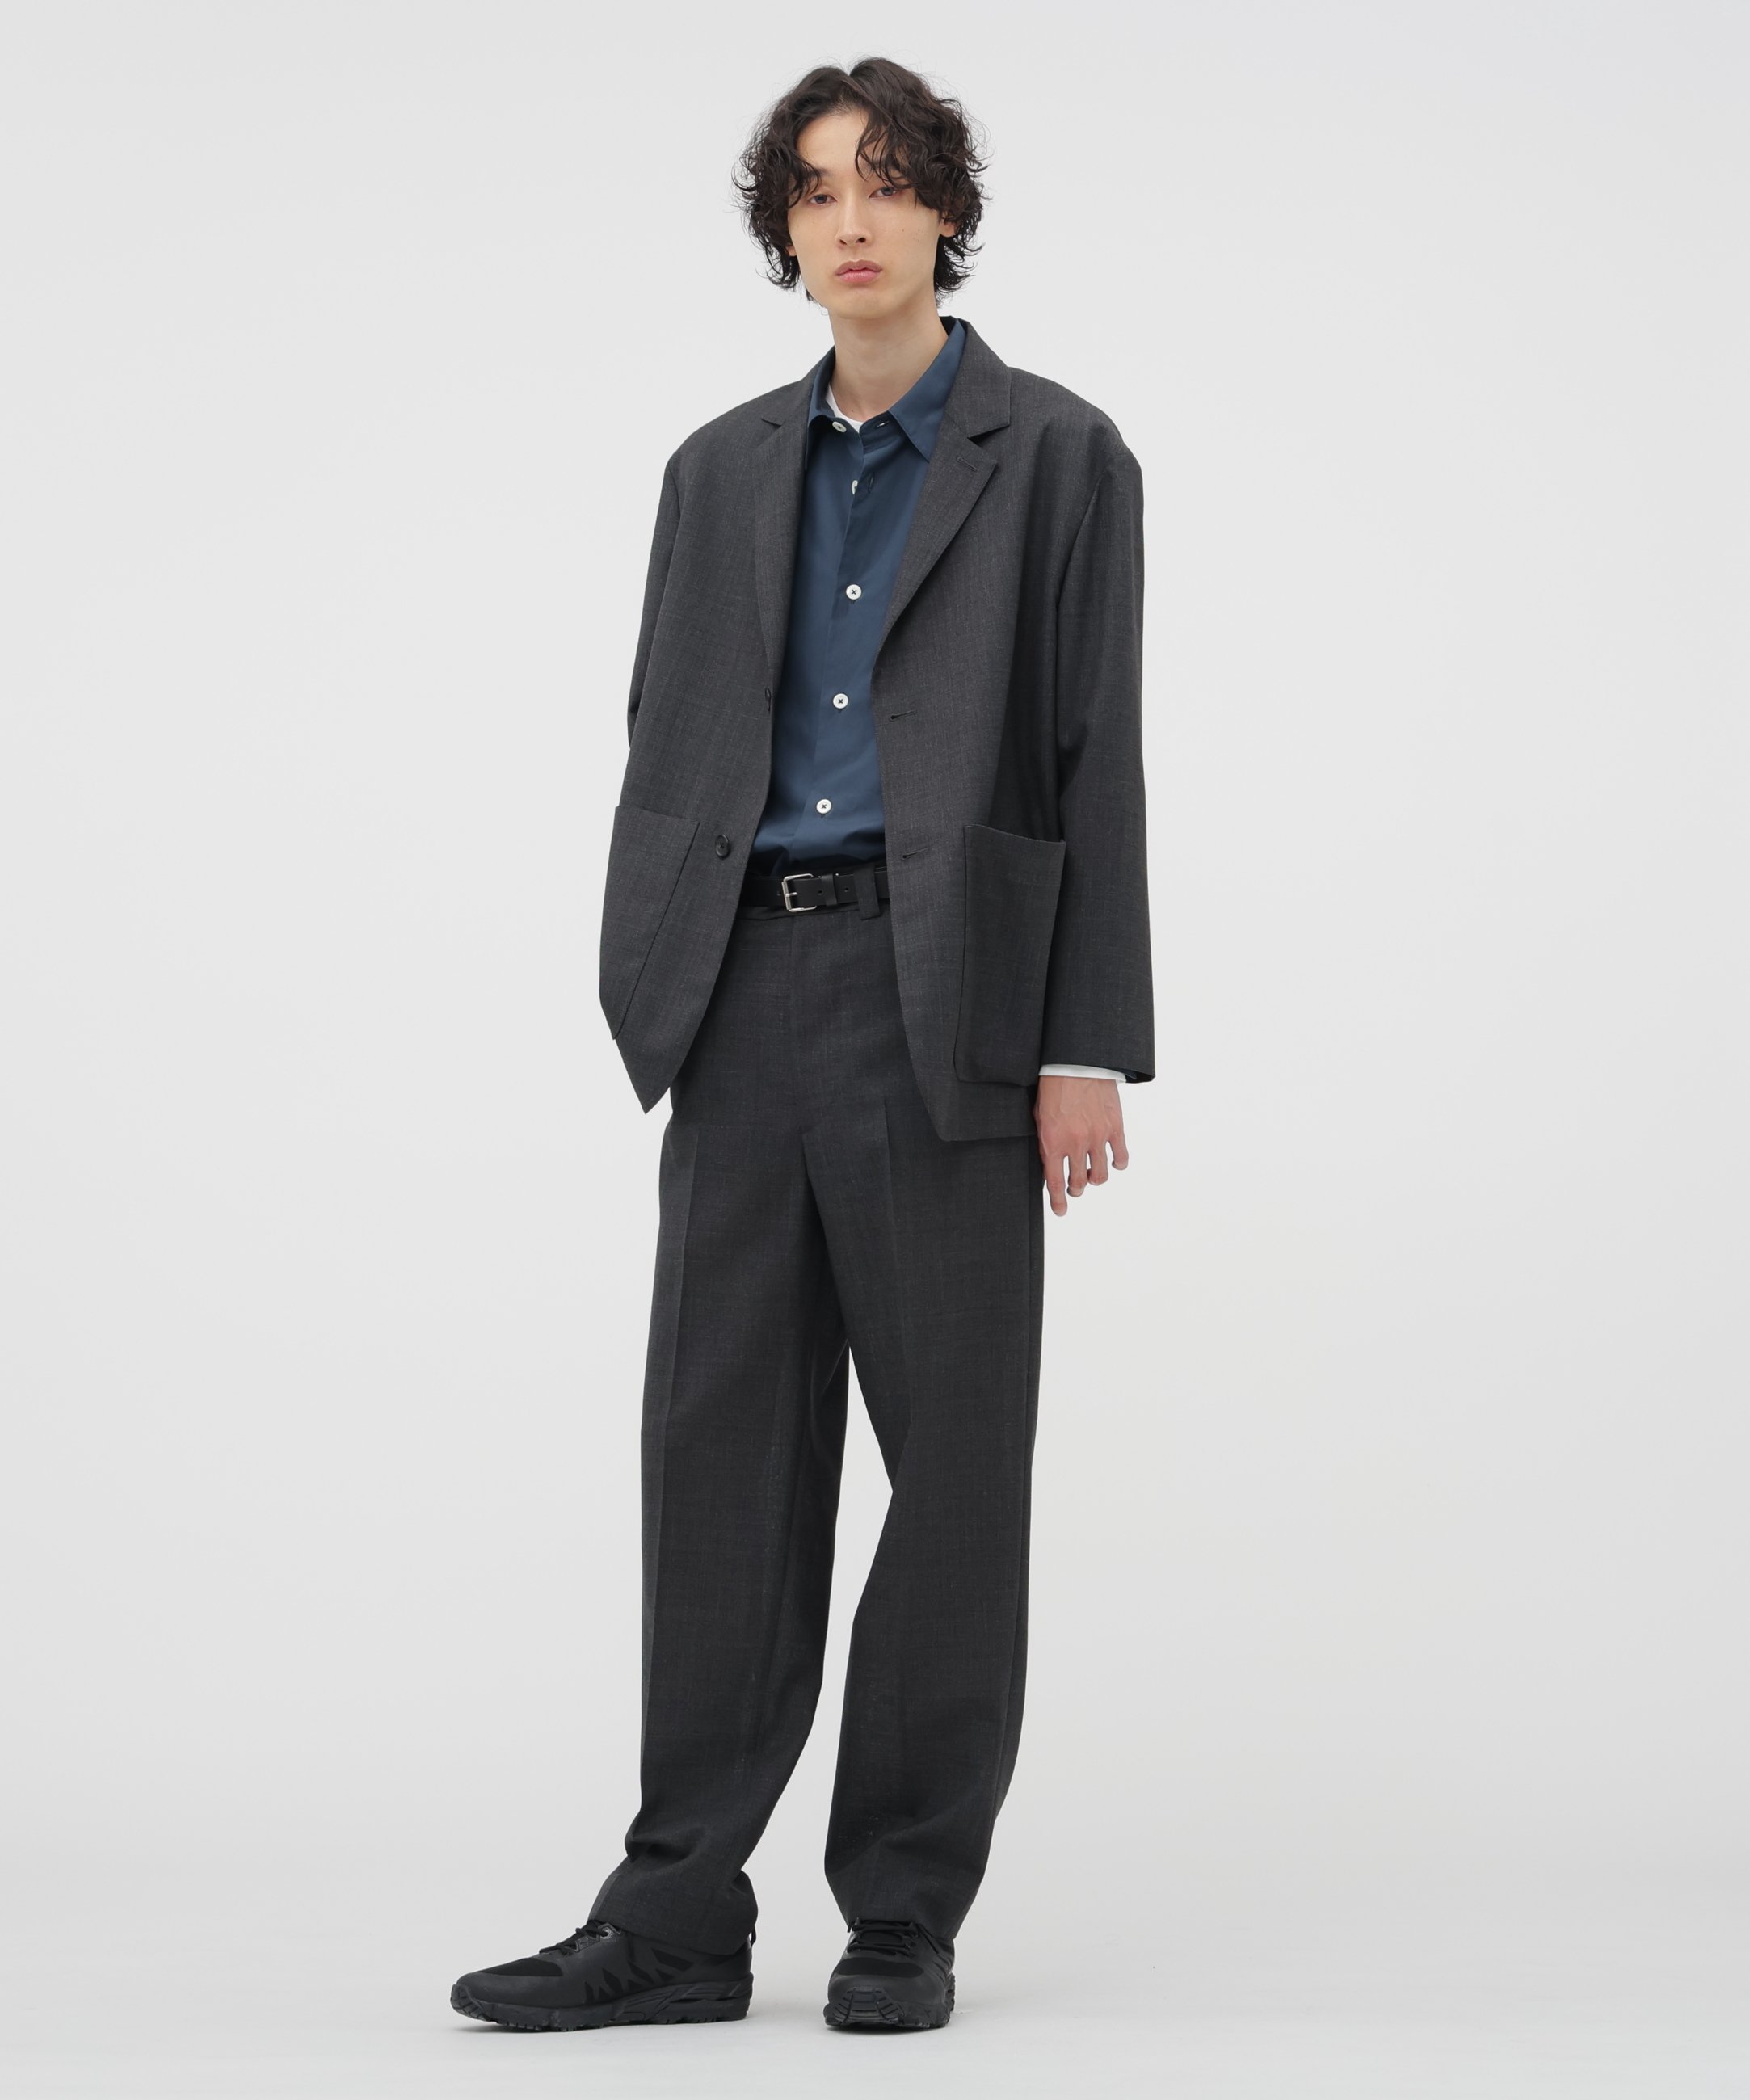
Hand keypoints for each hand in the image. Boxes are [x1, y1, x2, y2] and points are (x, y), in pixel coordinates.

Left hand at [1034, 1075, 1128, 1217]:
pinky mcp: (1115, 1128)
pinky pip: (1121, 1157)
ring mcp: (1097, 1137)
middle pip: (1078, 1183)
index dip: (1058, 1202)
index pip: (1055, 1183)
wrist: (1076, 1063)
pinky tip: (1113, 1162)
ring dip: (1094, 1179)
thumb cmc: (1054, 1086)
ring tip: (1092, 1175)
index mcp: (1053, 1142)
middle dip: (1075, 1189)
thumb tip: (1050, 1164)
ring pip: (1100, 1175)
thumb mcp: (1040, 1116)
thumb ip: (1046, 1141)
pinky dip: (1118, 1163)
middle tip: (1075, 1186)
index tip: (1061, 1211)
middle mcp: (1075, 1144)